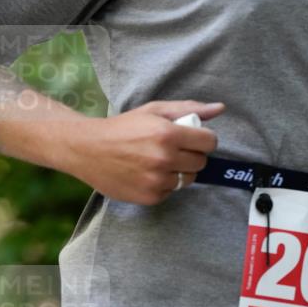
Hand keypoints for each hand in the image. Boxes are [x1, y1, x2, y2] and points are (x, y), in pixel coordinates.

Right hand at [64, 99, 224, 203]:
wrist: (87, 149)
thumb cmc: (123, 127)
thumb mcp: (155, 110)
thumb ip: (189, 109)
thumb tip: (220, 109)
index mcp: (168, 134)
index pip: (209, 142)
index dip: (203, 139)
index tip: (192, 138)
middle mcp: (164, 159)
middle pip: (201, 162)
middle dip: (191, 154)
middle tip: (173, 149)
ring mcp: (156, 180)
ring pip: (187, 179)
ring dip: (178, 171)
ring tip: (158, 161)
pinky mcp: (149, 197)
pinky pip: (171, 192)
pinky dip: (164, 184)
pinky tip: (147, 173)